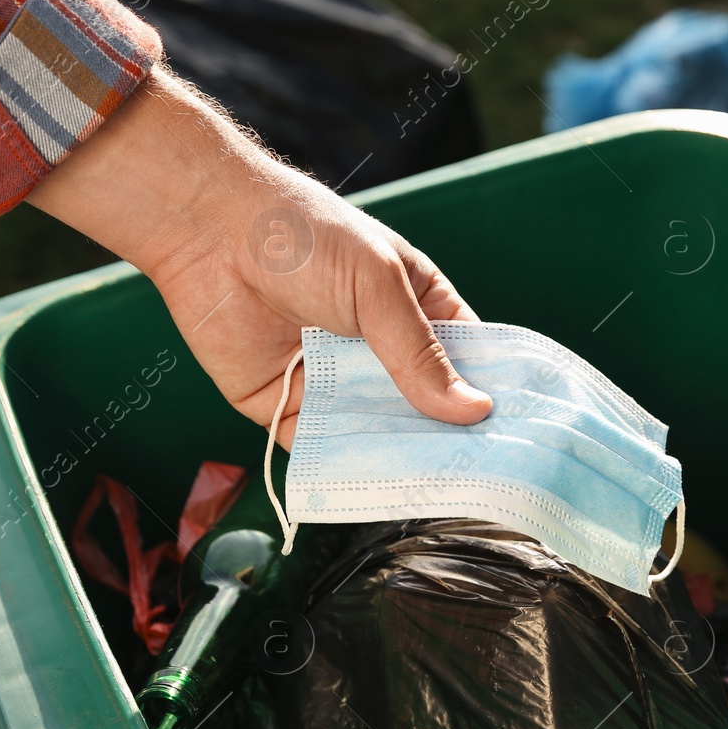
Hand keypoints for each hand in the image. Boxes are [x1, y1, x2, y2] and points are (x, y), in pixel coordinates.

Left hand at [26, 66, 492, 447]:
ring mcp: (335, 384)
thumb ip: (419, 353)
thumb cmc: (303, 237)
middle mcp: (379, 352)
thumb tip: (474, 410)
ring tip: (439, 494)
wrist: (209, 234)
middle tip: (484, 480)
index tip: (518, 438)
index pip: (466, 363)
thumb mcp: (378, 287)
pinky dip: (347, 470)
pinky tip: (375, 490)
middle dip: (448, 441)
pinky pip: (325, 451)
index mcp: (416, 310)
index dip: (490, 397)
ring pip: (379, 437)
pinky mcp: (288, 410)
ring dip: (402, 462)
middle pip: (425, 410)